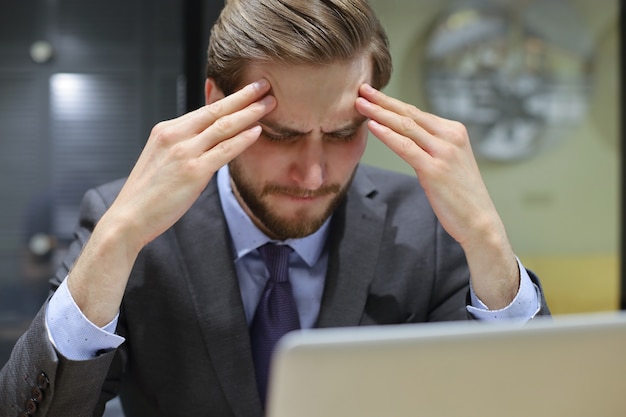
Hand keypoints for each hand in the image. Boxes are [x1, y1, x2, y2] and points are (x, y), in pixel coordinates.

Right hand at [68, 79, 275, 325]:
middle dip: (243, 97)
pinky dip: (243, 139)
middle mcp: (175, 135)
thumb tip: (208, 144)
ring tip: (269, 104)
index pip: (204, 111)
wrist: (128, 218)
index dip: (228, 99)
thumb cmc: (146, 195)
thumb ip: (182, 148)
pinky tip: (257, 131)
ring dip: (249, 113)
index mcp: (165, 131)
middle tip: (264, 85)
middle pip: (216, 111)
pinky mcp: (194, 171)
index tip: (247, 90)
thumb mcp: (160, 161)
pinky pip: (225, 150)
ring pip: (224, 127)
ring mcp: (184, 152)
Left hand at [355, 83, 517, 308]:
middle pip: (409, 115)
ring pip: (405, 127)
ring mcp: (443, 152)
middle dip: (383, 101)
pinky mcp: (434, 169)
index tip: (373, 94)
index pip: (417, 114)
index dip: (393, 103)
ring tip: (360, 104)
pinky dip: (387, 135)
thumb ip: (433, 146)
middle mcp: (450, 137)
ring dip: (379, 114)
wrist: (480, 221)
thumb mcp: (451, 162)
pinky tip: (372, 127)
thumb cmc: (462, 195)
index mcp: (455, 132)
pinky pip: (406, 147)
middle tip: (362, 89)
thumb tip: (409, 137)